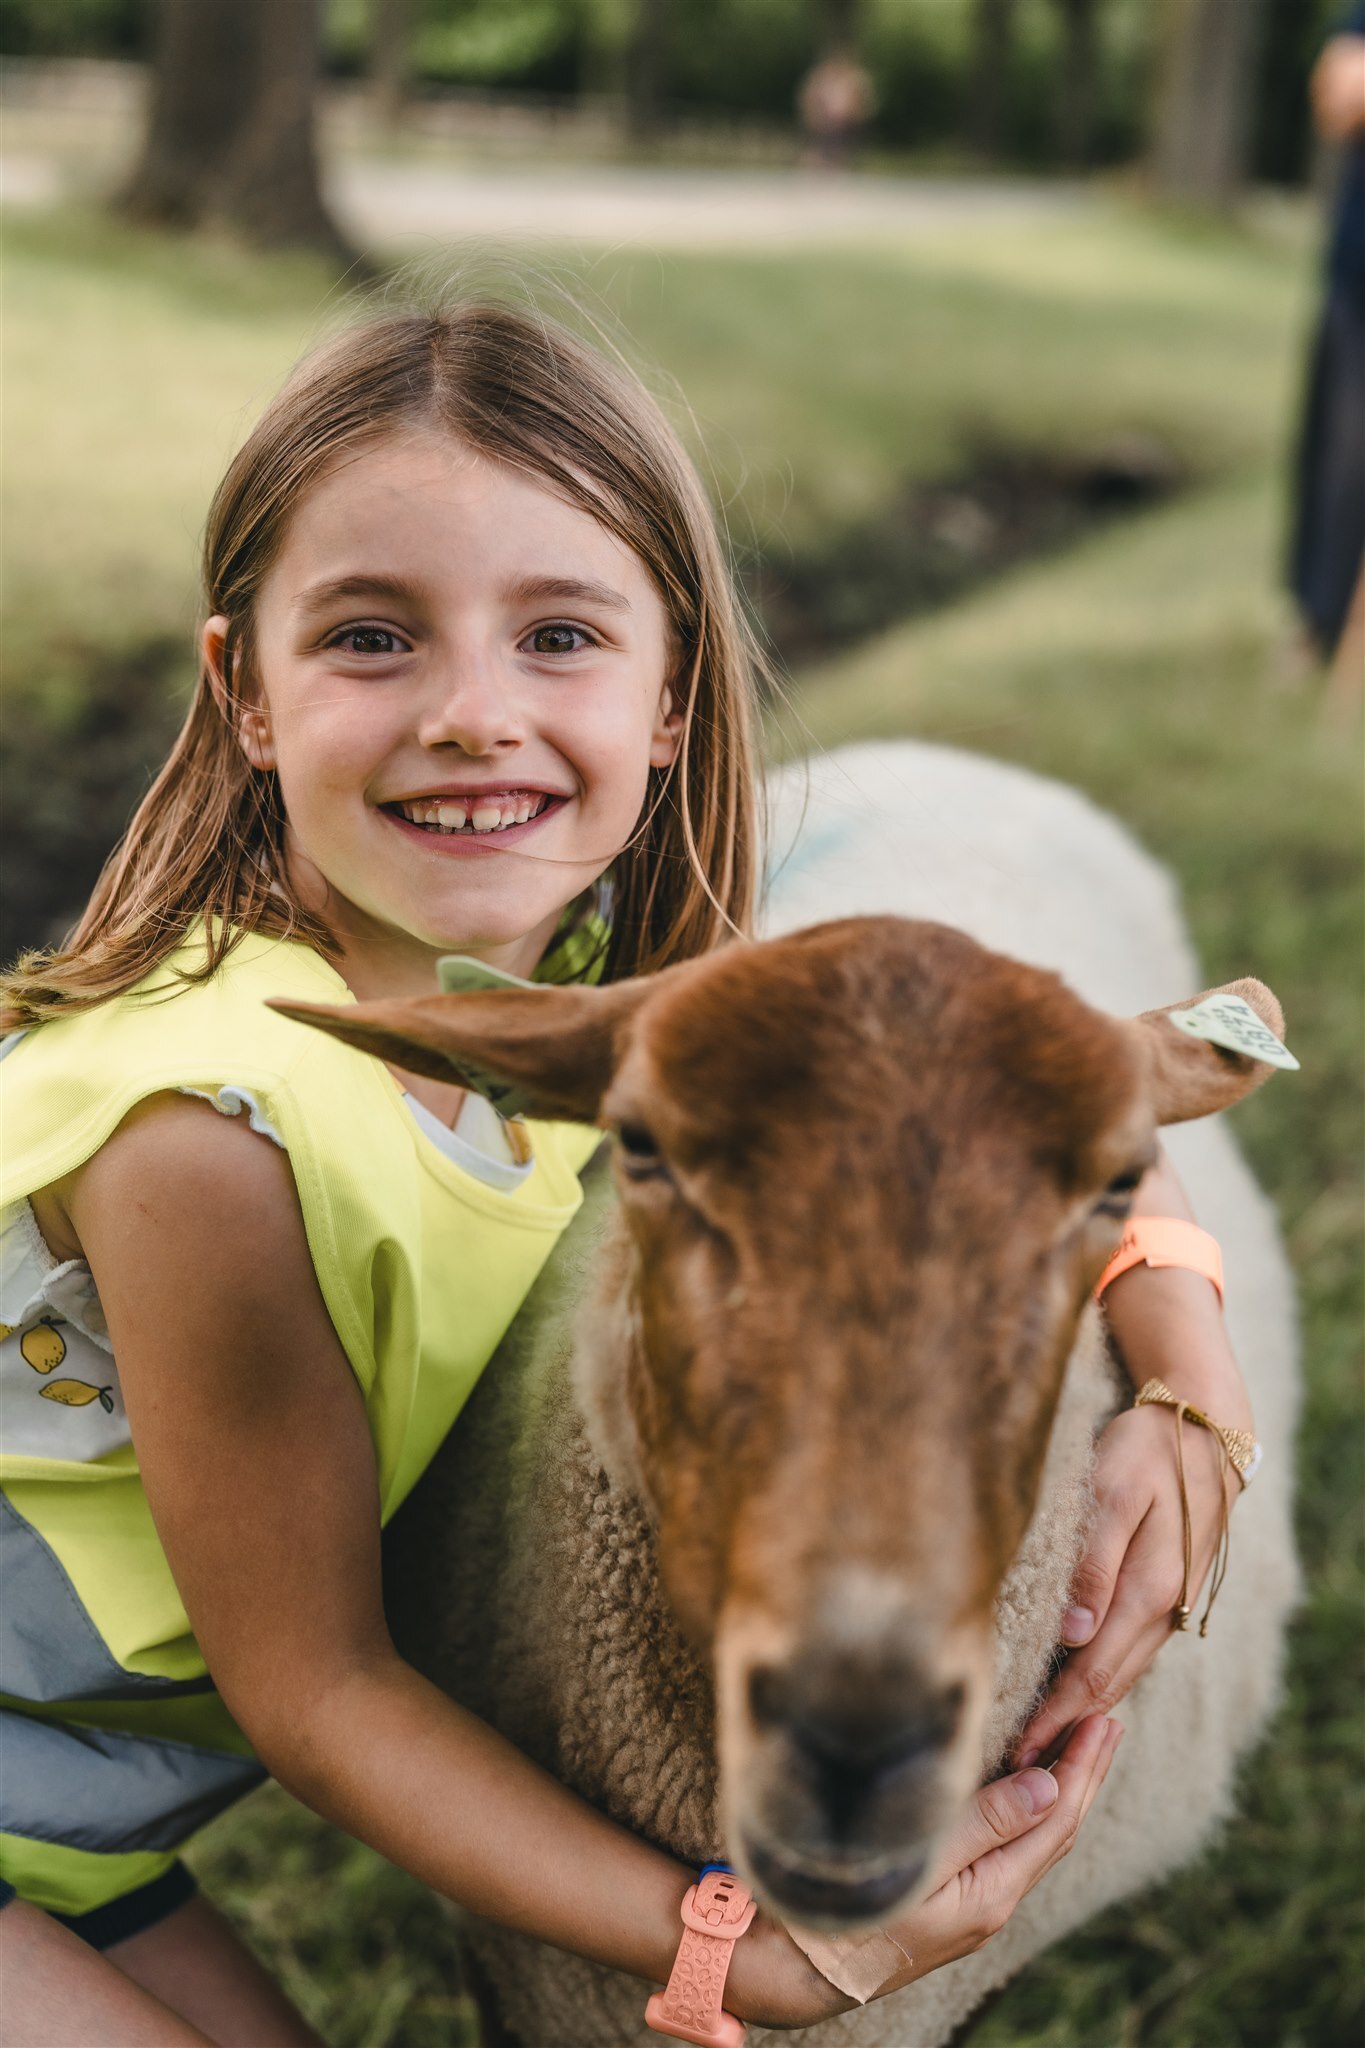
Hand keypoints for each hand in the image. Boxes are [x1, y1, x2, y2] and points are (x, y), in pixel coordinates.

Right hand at [740, 1715, 1120, 2026]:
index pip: (1055, 1822)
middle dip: (1083, 1774)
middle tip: (1106, 1722)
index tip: (1101, 1722)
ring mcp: (974, 1901)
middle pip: (1055, 1830)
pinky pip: (1010, 1844)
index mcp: (992, 1893)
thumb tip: (1045, 1788)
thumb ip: (982, 1825)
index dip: (1081, 1769)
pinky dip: (1029, 1806)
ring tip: (1081, 1747)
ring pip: (1034, 1838)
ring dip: (1061, 1788)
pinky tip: (1027, 1786)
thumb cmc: (854, 1914)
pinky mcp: (954, 1895)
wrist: (805, 1966)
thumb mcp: (920, 1865)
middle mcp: (993, 1900)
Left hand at [1012, 1397, 1240, 1769]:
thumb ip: (1093, 1564)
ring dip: (1083, 1706)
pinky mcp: (1167, 1593)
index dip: (1056, 1717)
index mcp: (1149, 1591)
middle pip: (1108, 1684)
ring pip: (1121, 1670)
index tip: (1019, 1753)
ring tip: (1039, 1736)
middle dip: (1064, 1726)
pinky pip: (1130, 1649)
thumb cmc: (1144, 1452)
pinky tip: (1075, 1683)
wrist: (1200, 1431)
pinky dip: (1101, 1675)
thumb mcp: (1112, 1494)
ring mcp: (1170, 1605)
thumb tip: (1072, 1634)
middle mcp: (1165, 1609)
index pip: (1093, 1674)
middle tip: (1017, 1764)